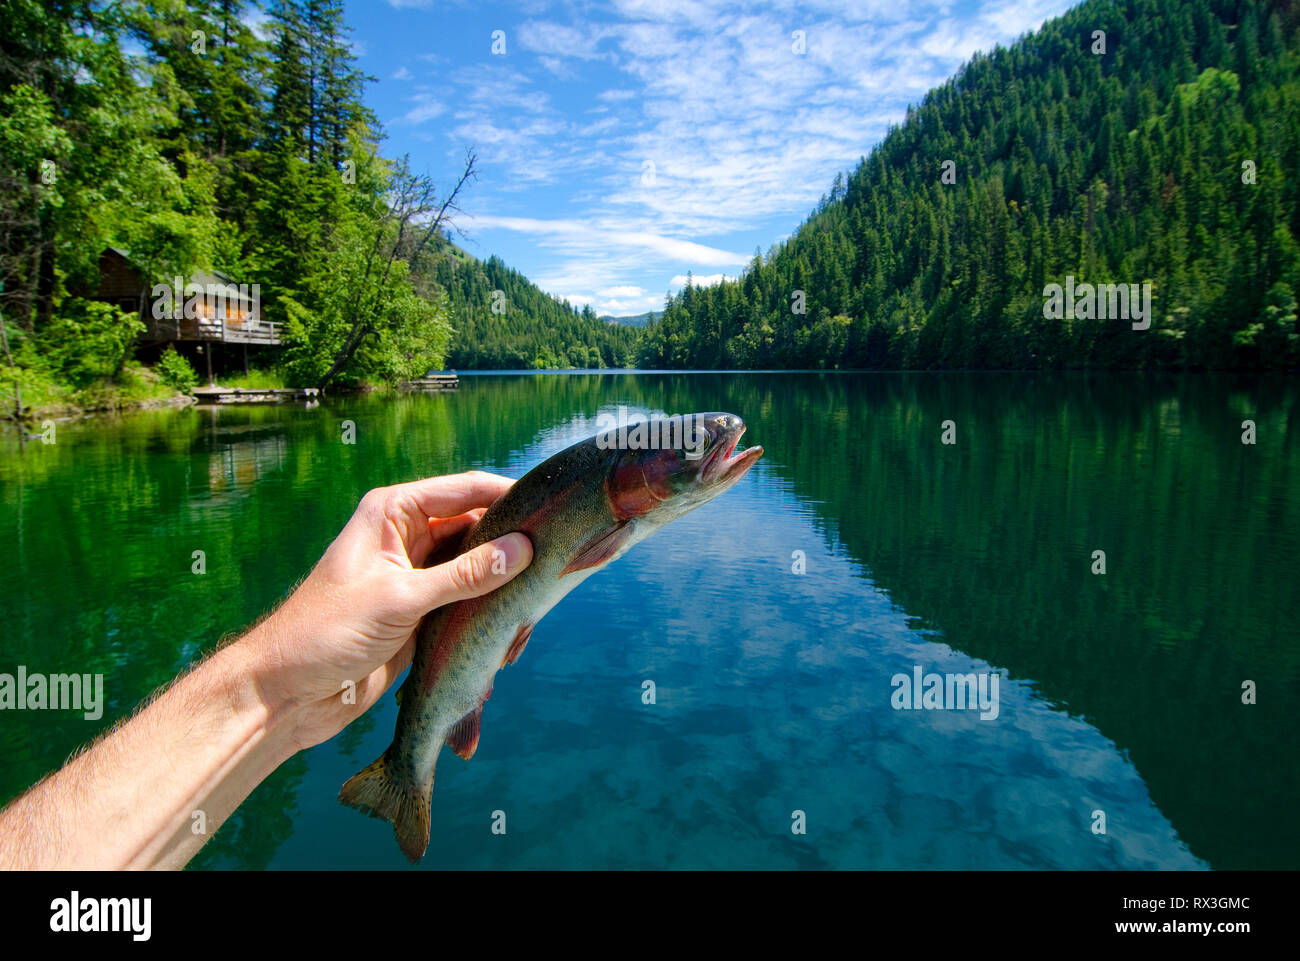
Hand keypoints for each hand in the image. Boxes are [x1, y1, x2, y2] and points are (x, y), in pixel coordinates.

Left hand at [245, 471, 532, 750]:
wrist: (287, 694)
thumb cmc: (326, 633)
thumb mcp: (400, 599)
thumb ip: (465, 575)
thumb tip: (524, 550)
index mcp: (394, 513)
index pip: (465, 490)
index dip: (508, 497)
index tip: (552, 510)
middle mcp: (409, 537)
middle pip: (479, 529)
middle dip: (512, 551)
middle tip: (553, 569)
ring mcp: (418, 576)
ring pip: (480, 570)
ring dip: (503, 591)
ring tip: (526, 615)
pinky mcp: (424, 613)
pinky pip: (470, 604)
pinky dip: (490, 617)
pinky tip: (507, 637)